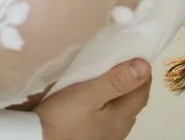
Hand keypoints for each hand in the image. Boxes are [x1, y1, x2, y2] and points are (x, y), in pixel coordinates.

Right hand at [34, 60, 151, 139]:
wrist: (38, 139)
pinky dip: (108, 101)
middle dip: (133, 81)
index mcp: (122, 117)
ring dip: (119, 92)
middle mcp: (120, 129)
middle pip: (134, 101)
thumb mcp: (89, 94)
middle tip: (121, 59)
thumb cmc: (63, 117)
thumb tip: (145, 66)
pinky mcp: (93, 136)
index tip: (135, 52)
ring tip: (106, 74)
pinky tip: (94, 96)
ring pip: (121, 109)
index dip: (143, 71)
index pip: (143, 91)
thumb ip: (117, 81)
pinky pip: (108, 116)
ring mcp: (107, 136)